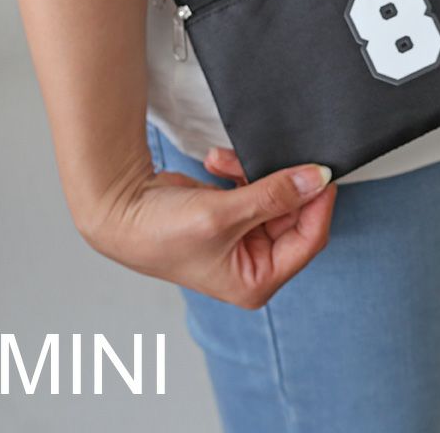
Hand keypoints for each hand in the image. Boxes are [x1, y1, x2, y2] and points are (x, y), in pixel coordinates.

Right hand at [78, 146, 336, 308]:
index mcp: (257, 280)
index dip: (319, 204)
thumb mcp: (223, 214)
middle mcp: (254, 263)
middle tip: (269, 158)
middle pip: (294, 214)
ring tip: (225, 161)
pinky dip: (240, 170)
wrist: (118, 209)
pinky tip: (217, 162)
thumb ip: (274, 195)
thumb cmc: (159, 232)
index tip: (322, 171)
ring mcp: (244, 237)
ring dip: (254, 172)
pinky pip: (255, 186)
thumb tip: (317, 179)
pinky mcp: (234, 214)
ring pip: (275, 195)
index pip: (310, 239)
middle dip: (279, 182)